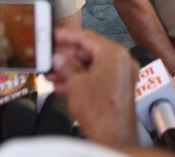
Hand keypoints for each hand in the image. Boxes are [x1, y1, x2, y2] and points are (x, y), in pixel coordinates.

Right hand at [47, 29, 138, 147]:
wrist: (113, 137)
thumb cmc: (101, 112)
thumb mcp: (75, 83)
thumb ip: (65, 65)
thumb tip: (60, 58)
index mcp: (114, 54)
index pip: (87, 37)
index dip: (67, 36)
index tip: (55, 36)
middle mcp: (122, 61)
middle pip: (90, 51)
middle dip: (67, 57)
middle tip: (51, 58)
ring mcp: (123, 75)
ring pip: (93, 66)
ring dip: (71, 70)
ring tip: (53, 75)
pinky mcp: (120, 89)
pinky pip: (98, 77)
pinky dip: (82, 80)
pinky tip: (64, 86)